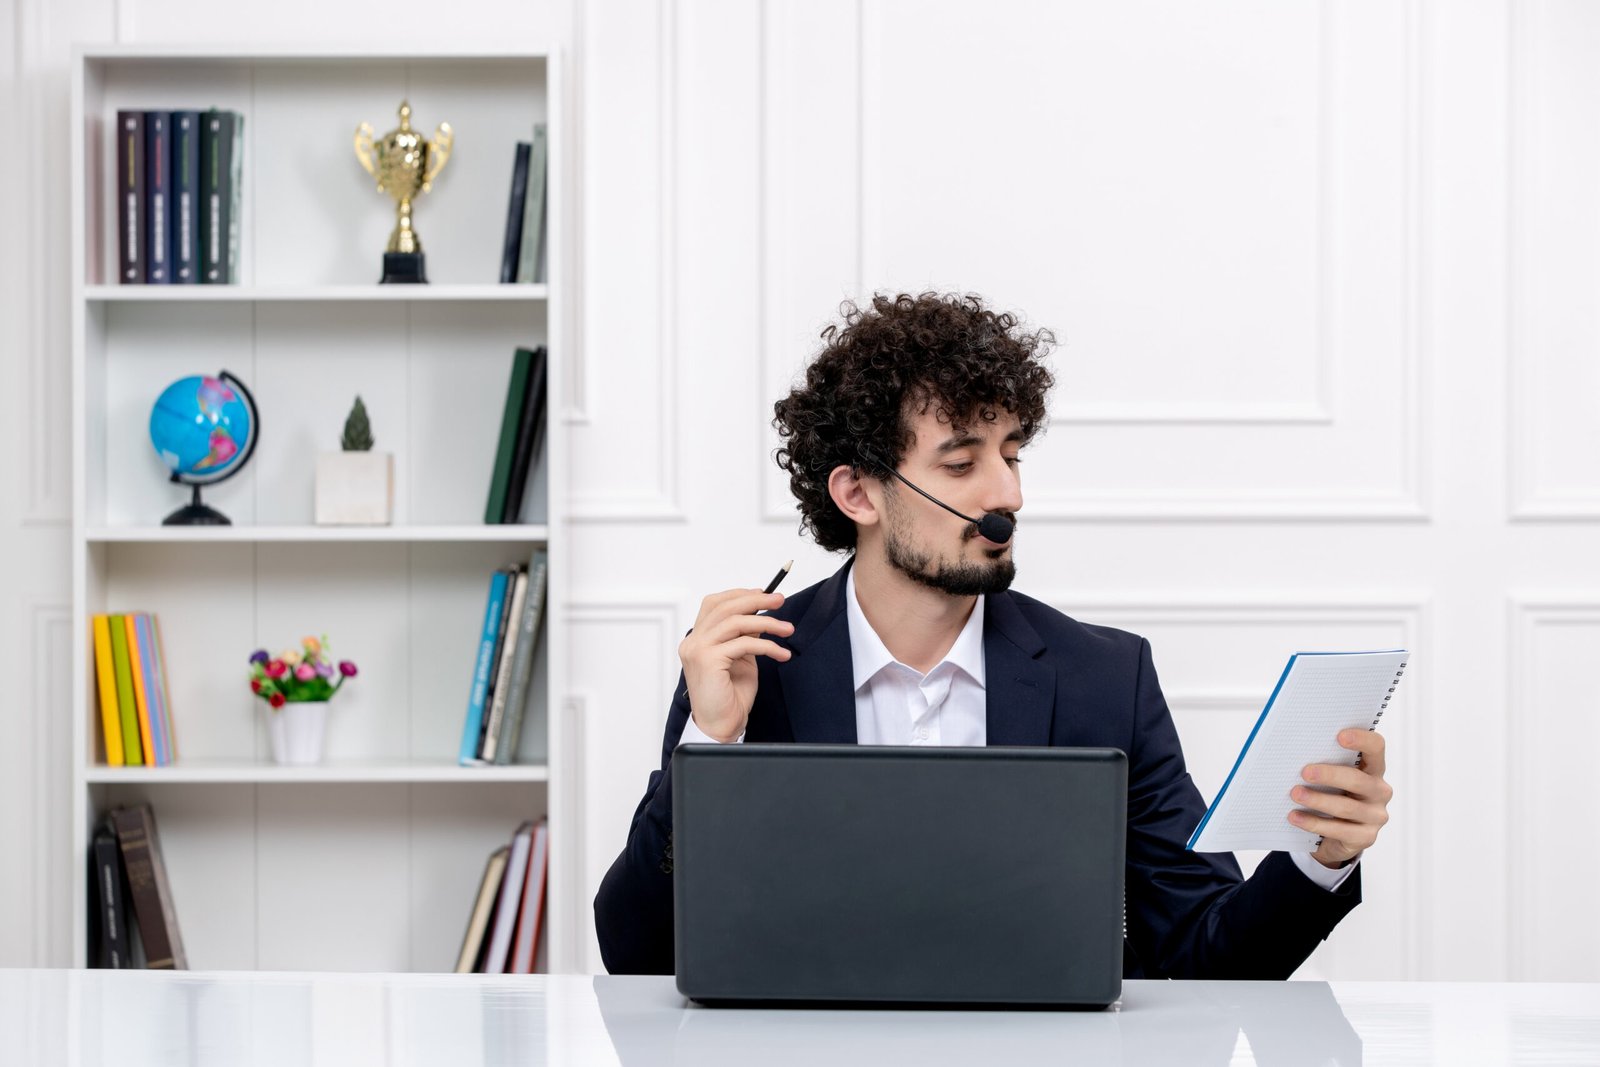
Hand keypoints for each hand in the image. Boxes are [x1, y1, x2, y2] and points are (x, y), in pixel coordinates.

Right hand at [678, 589, 793, 742]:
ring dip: (768, 623)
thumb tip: (759, 613)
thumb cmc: (730, 696)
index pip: (714, 603)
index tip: (765, 595)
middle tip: (780, 601)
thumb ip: (744, 635)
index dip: (740, 595)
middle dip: (757, 601)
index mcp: (697, 638)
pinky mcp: (709, 660)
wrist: (721, 726)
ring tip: (788, 629)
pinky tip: (781, 654)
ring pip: (736, 622)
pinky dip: (767, 646)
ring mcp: (698, 650)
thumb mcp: (741, 657)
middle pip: (725, 607)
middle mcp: (693, 641)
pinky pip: (745, 643)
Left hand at [1288, 729, 1392, 868]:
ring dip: (1318, 800)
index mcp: (1373, 768)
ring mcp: (1375, 816)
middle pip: (1358, 780)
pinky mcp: (1366, 837)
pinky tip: (1295, 817)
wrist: (1336, 835)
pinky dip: (1314, 823)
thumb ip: (1323, 762)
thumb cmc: (1331, 794)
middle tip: (1305, 772)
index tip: (1339, 736)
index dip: (1362, 739)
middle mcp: (1379, 790)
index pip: (1376, 747)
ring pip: (1346, 807)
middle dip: (1330, 775)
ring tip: (1295, 794)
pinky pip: (1339, 830)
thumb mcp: (1331, 778)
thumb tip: (1292, 751)